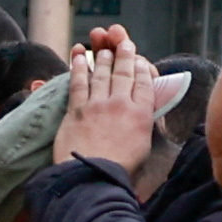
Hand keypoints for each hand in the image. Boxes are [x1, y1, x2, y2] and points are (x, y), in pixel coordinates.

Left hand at [59, 30, 172, 175]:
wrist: (93, 177)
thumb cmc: (120, 171)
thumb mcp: (144, 150)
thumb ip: (143, 128)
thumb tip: (142, 120)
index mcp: (141, 115)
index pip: (144, 84)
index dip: (141, 69)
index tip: (140, 60)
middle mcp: (121, 104)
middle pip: (124, 74)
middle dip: (125, 55)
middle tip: (125, 44)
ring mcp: (97, 105)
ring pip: (102, 75)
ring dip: (103, 59)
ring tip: (104, 49)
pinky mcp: (77, 110)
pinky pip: (78, 83)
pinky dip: (78, 67)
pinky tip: (79, 56)